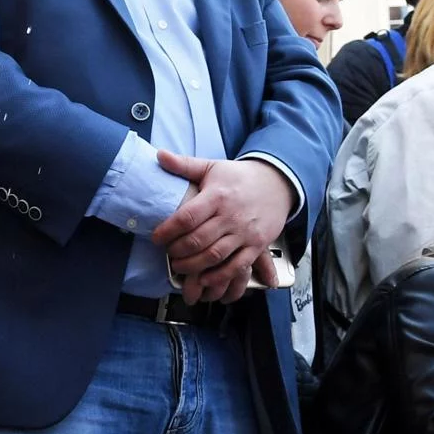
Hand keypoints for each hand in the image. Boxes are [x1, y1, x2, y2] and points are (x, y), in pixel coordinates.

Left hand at [152, 152, 292, 301]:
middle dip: (177, 251)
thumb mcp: (212, 167)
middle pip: (198, 240)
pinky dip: (219, 276)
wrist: (277, 183)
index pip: (187, 217)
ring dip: (193, 266)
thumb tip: (159, 155)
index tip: (156, 237)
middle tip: (168, 253)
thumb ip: (184, 165)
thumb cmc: (239, 178)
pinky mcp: (256, 245)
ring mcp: (245, 233)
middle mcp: (231, 216)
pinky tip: (204, 278)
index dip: (168, 230)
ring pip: (214, 256)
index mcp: (217, 196)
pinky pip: (236, 266)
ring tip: (179, 266)